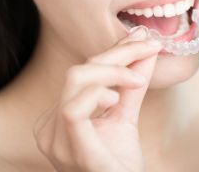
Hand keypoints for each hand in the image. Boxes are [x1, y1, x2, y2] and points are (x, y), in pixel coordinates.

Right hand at [33, 27, 161, 171]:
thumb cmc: (119, 166)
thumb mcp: (126, 117)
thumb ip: (132, 85)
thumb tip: (147, 48)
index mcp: (59, 117)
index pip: (83, 72)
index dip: (114, 51)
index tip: (144, 39)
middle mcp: (50, 127)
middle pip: (78, 71)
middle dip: (116, 54)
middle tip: (148, 48)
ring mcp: (55, 140)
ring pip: (75, 81)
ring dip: (112, 71)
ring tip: (137, 79)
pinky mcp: (70, 149)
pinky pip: (74, 109)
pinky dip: (98, 93)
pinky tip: (116, 99)